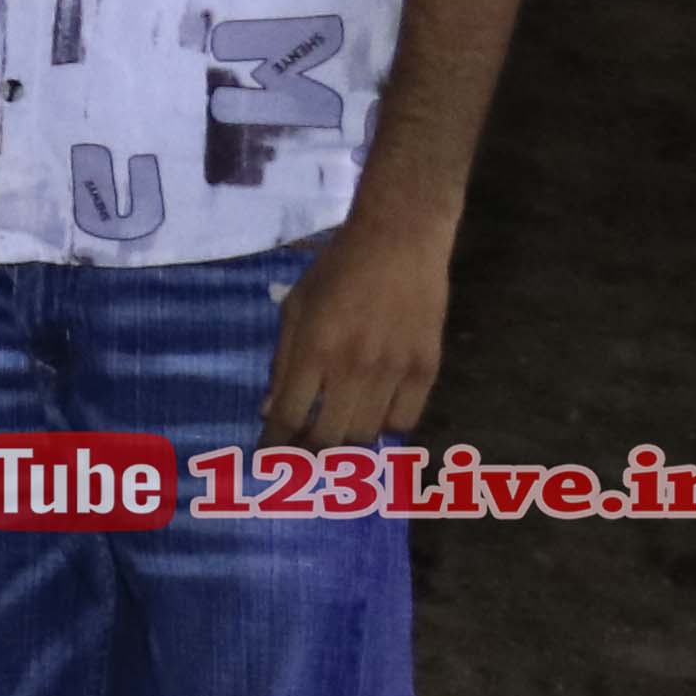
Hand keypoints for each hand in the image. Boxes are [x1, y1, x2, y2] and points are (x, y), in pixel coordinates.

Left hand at [259, 207, 450, 445]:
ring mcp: (394, 369)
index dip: (275, 444)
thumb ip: (282, 362)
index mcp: (313, 350)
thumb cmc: (337, 269)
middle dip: (308, 451)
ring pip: (366, 433)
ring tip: (335, 434)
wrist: (399, 240)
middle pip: (328, 436)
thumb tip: (269, 411)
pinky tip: (373, 417)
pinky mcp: (427, 367)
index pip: (288, 416)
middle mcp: (353, 366)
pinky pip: (406, 419)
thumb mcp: (295, 309)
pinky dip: (385, 427)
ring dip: (345, 441)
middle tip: (302, 449)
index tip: (268, 456)